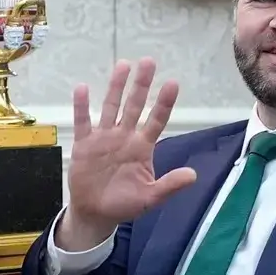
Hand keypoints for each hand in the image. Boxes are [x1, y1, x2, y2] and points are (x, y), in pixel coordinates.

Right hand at [58, 59, 197, 249]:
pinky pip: (83, 122)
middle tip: (148, 62)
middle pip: (134, 106)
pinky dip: (82, 107)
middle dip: (141, 85)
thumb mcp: (150, 197)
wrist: (95, 213)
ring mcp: (104, 138)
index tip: (172, 83)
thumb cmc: (124, 204)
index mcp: (142, 147)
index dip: (163, 103)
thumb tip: (193, 175)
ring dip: (116, 87)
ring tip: (123, 65)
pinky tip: (82, 88)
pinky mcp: (84, 144)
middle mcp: (124, 137)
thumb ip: (169, 185)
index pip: (156, 121)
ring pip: (111, 107)